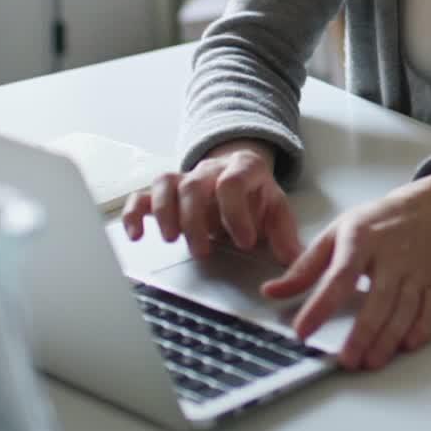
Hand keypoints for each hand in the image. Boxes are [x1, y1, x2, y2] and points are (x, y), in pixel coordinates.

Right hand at [121, 140, 302, 265]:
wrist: (240, 173)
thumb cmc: (256, 195)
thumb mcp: (277, 210)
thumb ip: (285, 235)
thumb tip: (294, 262)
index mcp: (243, 169)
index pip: (233, 182)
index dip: (236, 213)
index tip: (244, 243)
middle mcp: (211, 169)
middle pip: (194, 185)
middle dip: (195, 220)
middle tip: (203, 251)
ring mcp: (186, 177)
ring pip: (166, 183)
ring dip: (164, 213)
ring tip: (171, 239)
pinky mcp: (167, 191)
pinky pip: (143, 195)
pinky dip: (135, 213)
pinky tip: (136, 235)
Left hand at [259, 173, 430, 370]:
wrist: (419, 211)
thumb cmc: (371, 225)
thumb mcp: (333, 235)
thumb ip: (303, 268)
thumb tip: (271, 292)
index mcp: (361, 239)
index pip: (340, 276)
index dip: (321, 306)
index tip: (303, 331)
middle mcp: (391, 254)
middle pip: (379, 298)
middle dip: (363, 333)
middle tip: (346, 360)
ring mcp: (415, 269)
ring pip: (406, 307)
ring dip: (390, 338)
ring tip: (370, 361)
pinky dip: (422, 328)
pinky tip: (406, 345)